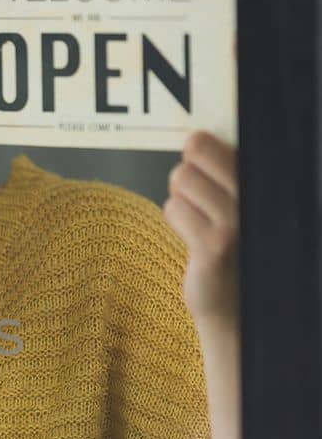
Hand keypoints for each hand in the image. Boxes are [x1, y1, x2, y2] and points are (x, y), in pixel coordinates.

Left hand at [162, 129, 238, 326]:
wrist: (235, 300)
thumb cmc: (234, 243)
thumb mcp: (238, 200)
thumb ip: (226, 169)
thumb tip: (195, 138)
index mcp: (263, 179)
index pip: (222, 139)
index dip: (202, 147)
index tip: (200, 158)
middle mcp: (257, 195)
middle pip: (198, 148)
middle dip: (187, 170)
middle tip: (197, 195)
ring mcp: (239, 221)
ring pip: (182, 178)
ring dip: (180, 198)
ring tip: (198, 218)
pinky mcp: (215, 246)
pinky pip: (174, 209)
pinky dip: (175, 219)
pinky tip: (193, 236)